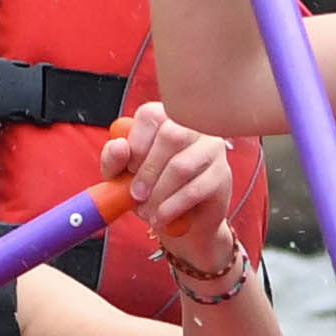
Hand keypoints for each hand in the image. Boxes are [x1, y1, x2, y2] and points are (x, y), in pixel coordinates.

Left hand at [105, 99, 237, 272]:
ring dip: (158, 193)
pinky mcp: (222, 175)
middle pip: (170, 136)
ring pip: (182, 166)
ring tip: (147, 212)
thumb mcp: (123, 174)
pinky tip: (161, 218)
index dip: (135, 144)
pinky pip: (195, 189)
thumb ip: (114, 158)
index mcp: (167, 117)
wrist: (180, 221)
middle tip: (135, 195)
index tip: (128, 169)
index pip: (150, 115)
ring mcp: (212, 148)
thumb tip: (119, 147)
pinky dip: (172, 207)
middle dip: (147, 171)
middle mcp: (193, 126)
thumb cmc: (151, 188)